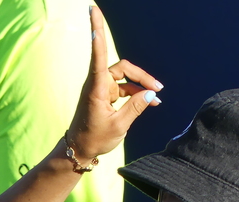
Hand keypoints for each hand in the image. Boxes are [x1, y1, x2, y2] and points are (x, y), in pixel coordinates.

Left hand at [65, 6, 162, 160]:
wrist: (79, 151)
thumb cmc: (94, 139)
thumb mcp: (119, 126)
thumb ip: (136, 108)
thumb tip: (150, 94)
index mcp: (96, 89)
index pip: (97, 55)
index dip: (97, 32)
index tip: (93, 11)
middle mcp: (97, 85)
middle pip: (123, 68)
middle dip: (141, 76)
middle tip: (159, 88)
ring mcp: (101, 89)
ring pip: (125, 78)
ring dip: (141, 85)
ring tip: (158, 98)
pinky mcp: (104, 95)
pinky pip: (124, 88)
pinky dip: (136, 93)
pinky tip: (151, 101)